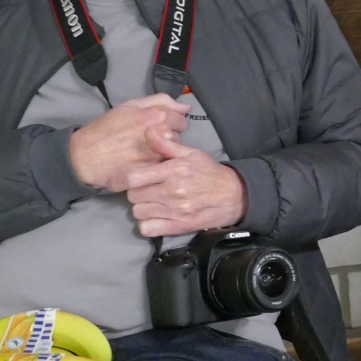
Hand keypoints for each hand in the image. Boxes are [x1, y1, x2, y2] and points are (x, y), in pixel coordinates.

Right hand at [68, 94, 189, 191]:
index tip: (157, 129)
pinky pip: (163, 169)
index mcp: (158, 116)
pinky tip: (142, 165)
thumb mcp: (131, 105)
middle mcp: (162, 135)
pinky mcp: (152, 172)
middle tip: (147, 142)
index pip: (181, 122)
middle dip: (167, 140)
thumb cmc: (107, 128)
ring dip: (162, 154)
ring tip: (143, 154)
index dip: (170, 125)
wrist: (86, 155)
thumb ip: (161, 101)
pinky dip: (155, 168)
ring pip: (171, 154)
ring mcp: (158, 155)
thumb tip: (185, 107)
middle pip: (178, 139)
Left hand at [124, 132, 246, 236]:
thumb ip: (166, 143)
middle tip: (147, 188)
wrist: (234, 196)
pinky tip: (156, 216)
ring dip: (142, 207)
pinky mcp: (178, 227)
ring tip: (153, 201)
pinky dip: (148, 224)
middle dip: (136, 191)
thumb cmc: (208, 172)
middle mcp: (172, 192)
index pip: (134, 178)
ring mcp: (175, 211)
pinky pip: (147, 229)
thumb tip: (147, 131)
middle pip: (133, 196)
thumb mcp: (190, 153)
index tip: (131, 177)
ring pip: (138, 212)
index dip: (126, 177)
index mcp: (173, 171)